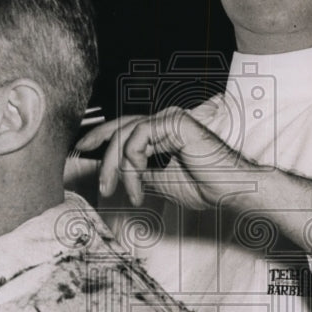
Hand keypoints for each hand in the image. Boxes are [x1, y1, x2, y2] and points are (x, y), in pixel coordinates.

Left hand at [75, 107, 240, 208]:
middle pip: (120, 130)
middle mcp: (164, 120)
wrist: (230, 190)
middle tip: (103, 186)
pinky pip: (137, 139)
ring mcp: (169, 118)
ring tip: (133, 193)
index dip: (100, 136)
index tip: (82, 150)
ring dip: (121, 169)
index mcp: (162, 130)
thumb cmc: (205, 186)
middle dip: (104, 159)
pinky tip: (141, 182)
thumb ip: (137, 173)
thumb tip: (111, 173)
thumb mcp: (160, 182)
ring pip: (125, 136)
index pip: (123, 127)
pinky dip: (133, 164)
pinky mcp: (174, 122)